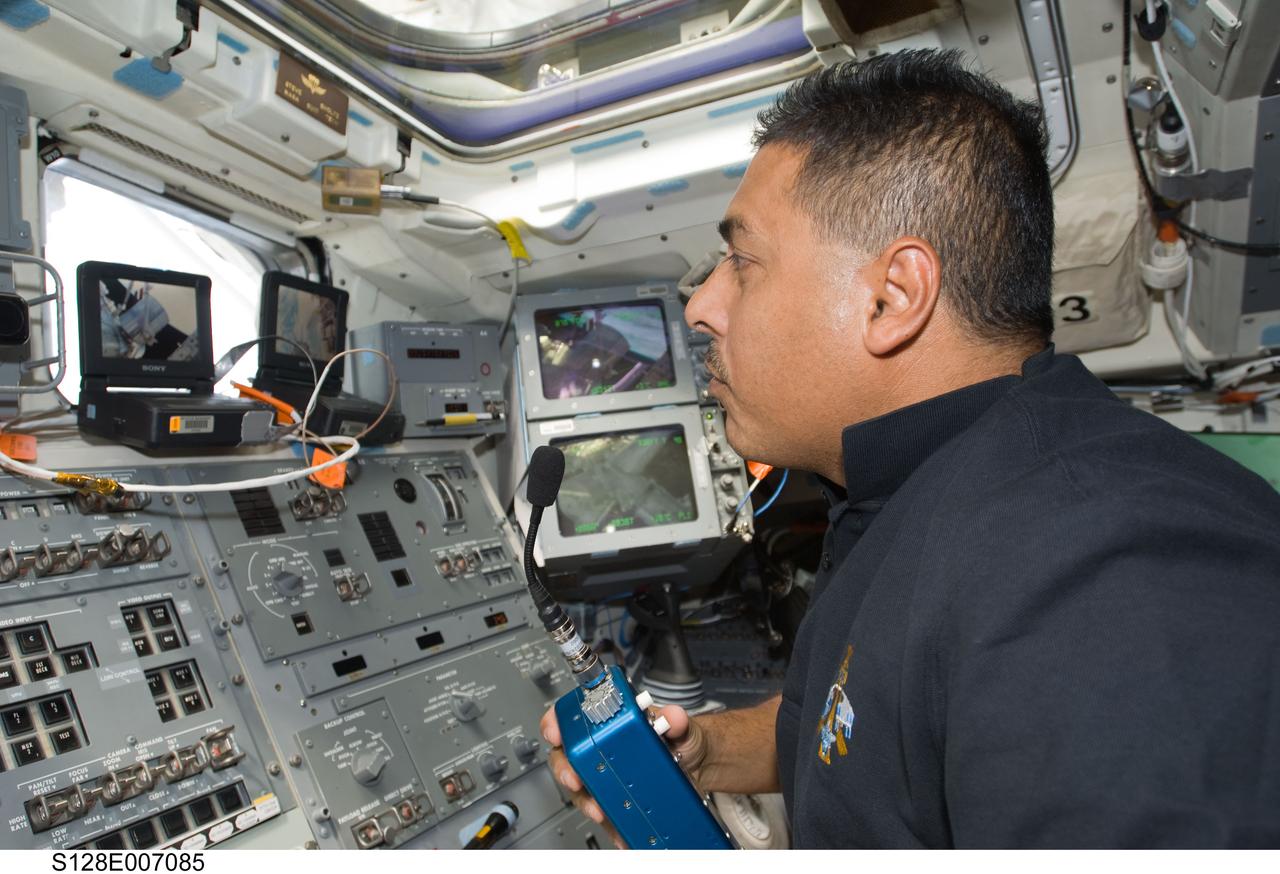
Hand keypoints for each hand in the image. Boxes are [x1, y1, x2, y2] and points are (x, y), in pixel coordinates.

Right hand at [540, 700, 708, 848]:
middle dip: (566, 770)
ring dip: (586, 801)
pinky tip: (621, 829)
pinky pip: (605, 814)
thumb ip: (676, 720)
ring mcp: (606, 777)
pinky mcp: (616, 801)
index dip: (558, 722)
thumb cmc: (681, 739)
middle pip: (568, 757)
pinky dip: (610, 824)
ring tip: (600, 810)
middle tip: (575, 779)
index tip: (556, 733)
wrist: (698, 767)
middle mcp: (602, 749)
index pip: (574, 717)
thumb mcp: (681, 726)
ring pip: (581, 790)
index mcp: (610, 722)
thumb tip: (673, 718)